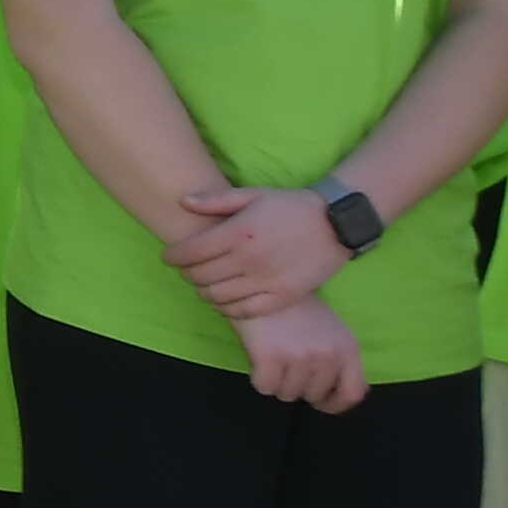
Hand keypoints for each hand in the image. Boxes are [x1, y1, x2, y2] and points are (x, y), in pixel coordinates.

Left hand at [169, 182, 346, 319]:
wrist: (338, 224)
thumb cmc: (292, 206)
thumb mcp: (254, 195)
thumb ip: (216, 200)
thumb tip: (182, 202)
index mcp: (238, 233)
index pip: (189, 253)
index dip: (172, 257)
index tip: (169, 257)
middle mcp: (249, 259)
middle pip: (199, 276)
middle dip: (186, 273)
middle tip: (186, 270)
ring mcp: (266, 281)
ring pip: (217, 296)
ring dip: (202, 292)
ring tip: (202, 285)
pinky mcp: (283, 297)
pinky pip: (244, 311)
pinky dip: (227, 309)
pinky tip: (224, 300)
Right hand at [242, 299, 369, 412]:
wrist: (263, 284)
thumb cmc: (297, 310)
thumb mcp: (331, 332)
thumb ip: (338, 360)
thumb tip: (335, 395)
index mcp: (348, 349)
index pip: (353, 393)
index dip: (334, 404)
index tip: (318, 402)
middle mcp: (328, 355)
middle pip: (313, 396)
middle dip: (298, 387)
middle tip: (287, 366)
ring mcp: (300, 357)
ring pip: (287, 394)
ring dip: (277, 382)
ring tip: (273, 358)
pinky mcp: (272, 357)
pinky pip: (265, 386)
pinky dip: (259, 378)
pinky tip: (259, 358)